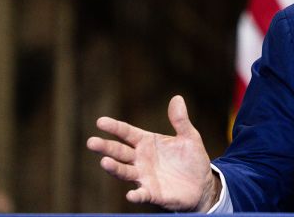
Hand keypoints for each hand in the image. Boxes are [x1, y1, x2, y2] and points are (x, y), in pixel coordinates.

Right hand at [87, 95, 219, 210]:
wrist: (202, 184)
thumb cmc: (191, 159)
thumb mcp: (189, 137)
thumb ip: (180, 120)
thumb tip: (177, 98)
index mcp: (147, 142)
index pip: (127, 133)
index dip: (114, 127)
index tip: (100, 121)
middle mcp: (141, 159)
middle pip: (119, 151)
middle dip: (106, 147)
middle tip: (91, 142)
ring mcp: (144, 177)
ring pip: (125, 171)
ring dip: (114, 168)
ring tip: (104, 162)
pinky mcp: (152, 193)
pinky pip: (142, 194)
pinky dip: (136, 195)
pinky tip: (131, 194)